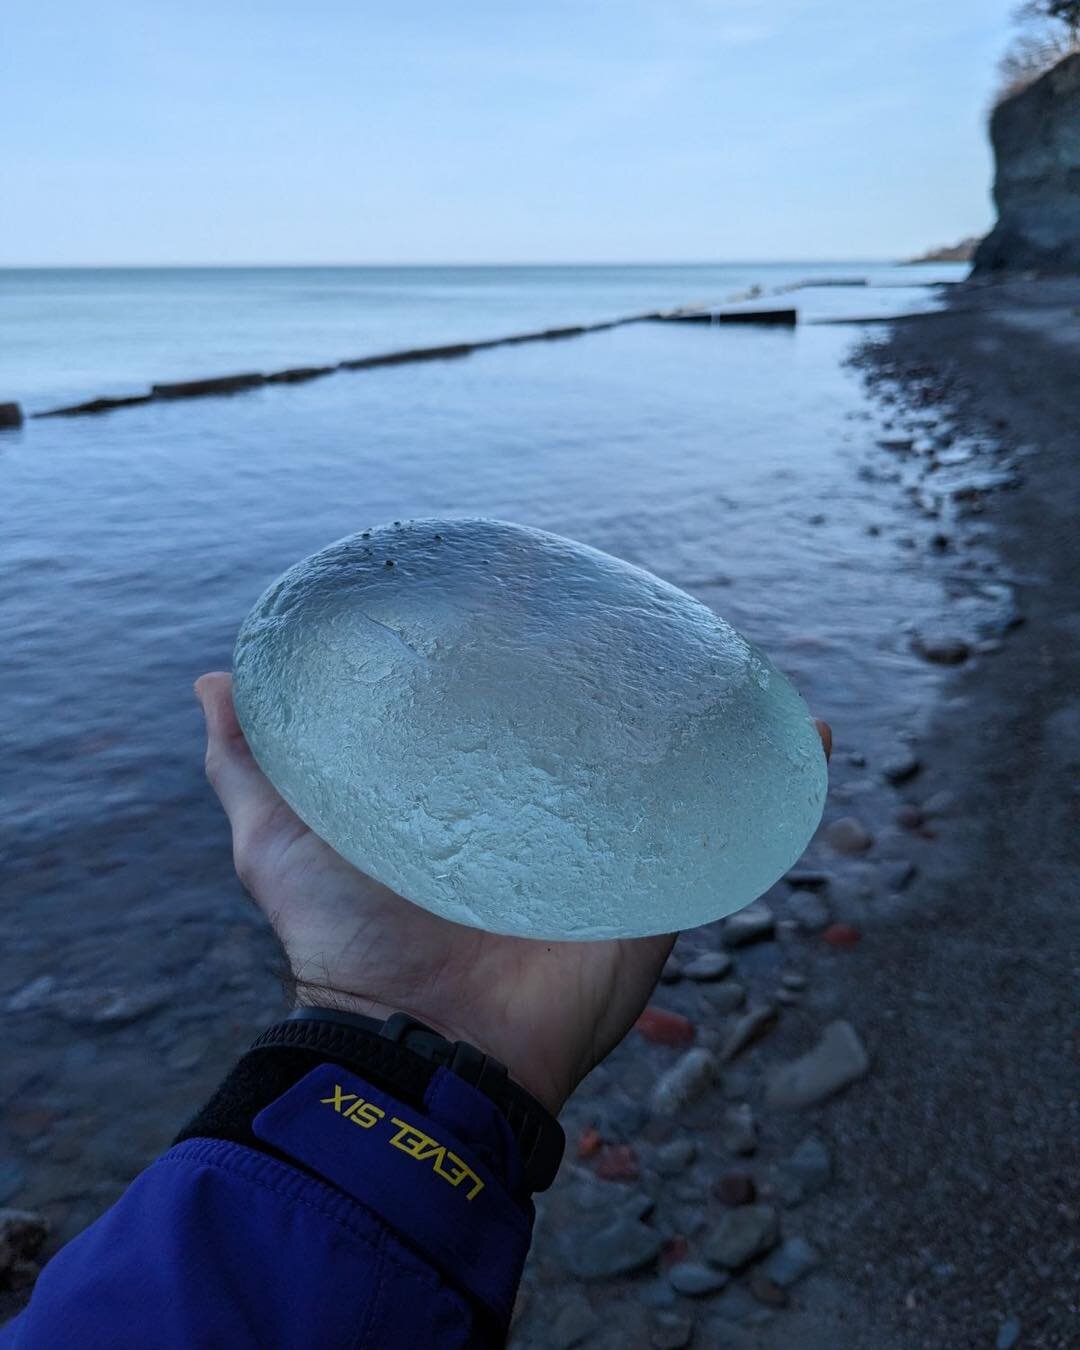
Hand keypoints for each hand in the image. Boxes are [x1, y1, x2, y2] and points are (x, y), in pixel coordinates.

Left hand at [196, 672, 829, 1114]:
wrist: (413, 1050)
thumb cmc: (346, 947)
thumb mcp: (280, 839)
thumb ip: (249, 766)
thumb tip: (215, 680)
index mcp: (479, 802)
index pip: (526, 721)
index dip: (547, 668)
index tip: (559, 603)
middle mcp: (550, 822)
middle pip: (613, 741)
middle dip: (648, 689)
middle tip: (665, 627)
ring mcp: (609, 855)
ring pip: (682, 776)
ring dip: (727, 725)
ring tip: (751, 668)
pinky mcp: (655, 895)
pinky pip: (731, 834)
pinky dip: (779, 783)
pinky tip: (809, 732)